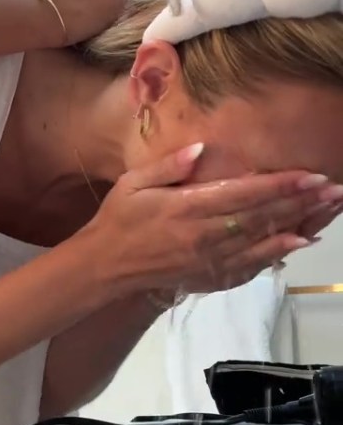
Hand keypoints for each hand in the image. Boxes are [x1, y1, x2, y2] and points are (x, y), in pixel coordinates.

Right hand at [84, 145, 339, 297]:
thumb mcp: (133, 183)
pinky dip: (279, 252)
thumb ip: (169, 166)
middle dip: (300, 201)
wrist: (105, 266)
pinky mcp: (211, 275)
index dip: (280, 184)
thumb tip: (201, 149)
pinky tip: (300, 241)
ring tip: (328, 210)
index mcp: (187, 208)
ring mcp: (210, 260)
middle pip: (262, 216)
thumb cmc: (119, 218)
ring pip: (263, 240)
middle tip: (333, 188)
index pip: (243, 194)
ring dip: (299, 224)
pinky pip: (251, 264)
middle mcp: (204, 236)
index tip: (309, 173)